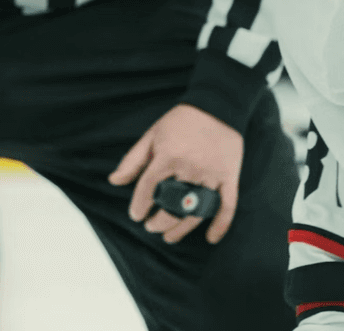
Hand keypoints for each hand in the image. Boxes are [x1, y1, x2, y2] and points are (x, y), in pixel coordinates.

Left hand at [109, 103, 242, 244]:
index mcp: (168, 156)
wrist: (218, 106)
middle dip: (159, 221)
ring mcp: (211, 174)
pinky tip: (211, 238)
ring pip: (196, 211)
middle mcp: (190, 167)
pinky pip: (227, 206)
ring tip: (169, 237)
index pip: (149, 188)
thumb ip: (133, 160)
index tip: (136, 215)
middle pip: (172, 206)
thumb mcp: (152, 135)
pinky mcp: (229, 177)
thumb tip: (114, 181)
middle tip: (151, 227)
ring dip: (182, 229)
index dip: (139, 205)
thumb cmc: (181, 121)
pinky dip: (221, 224)